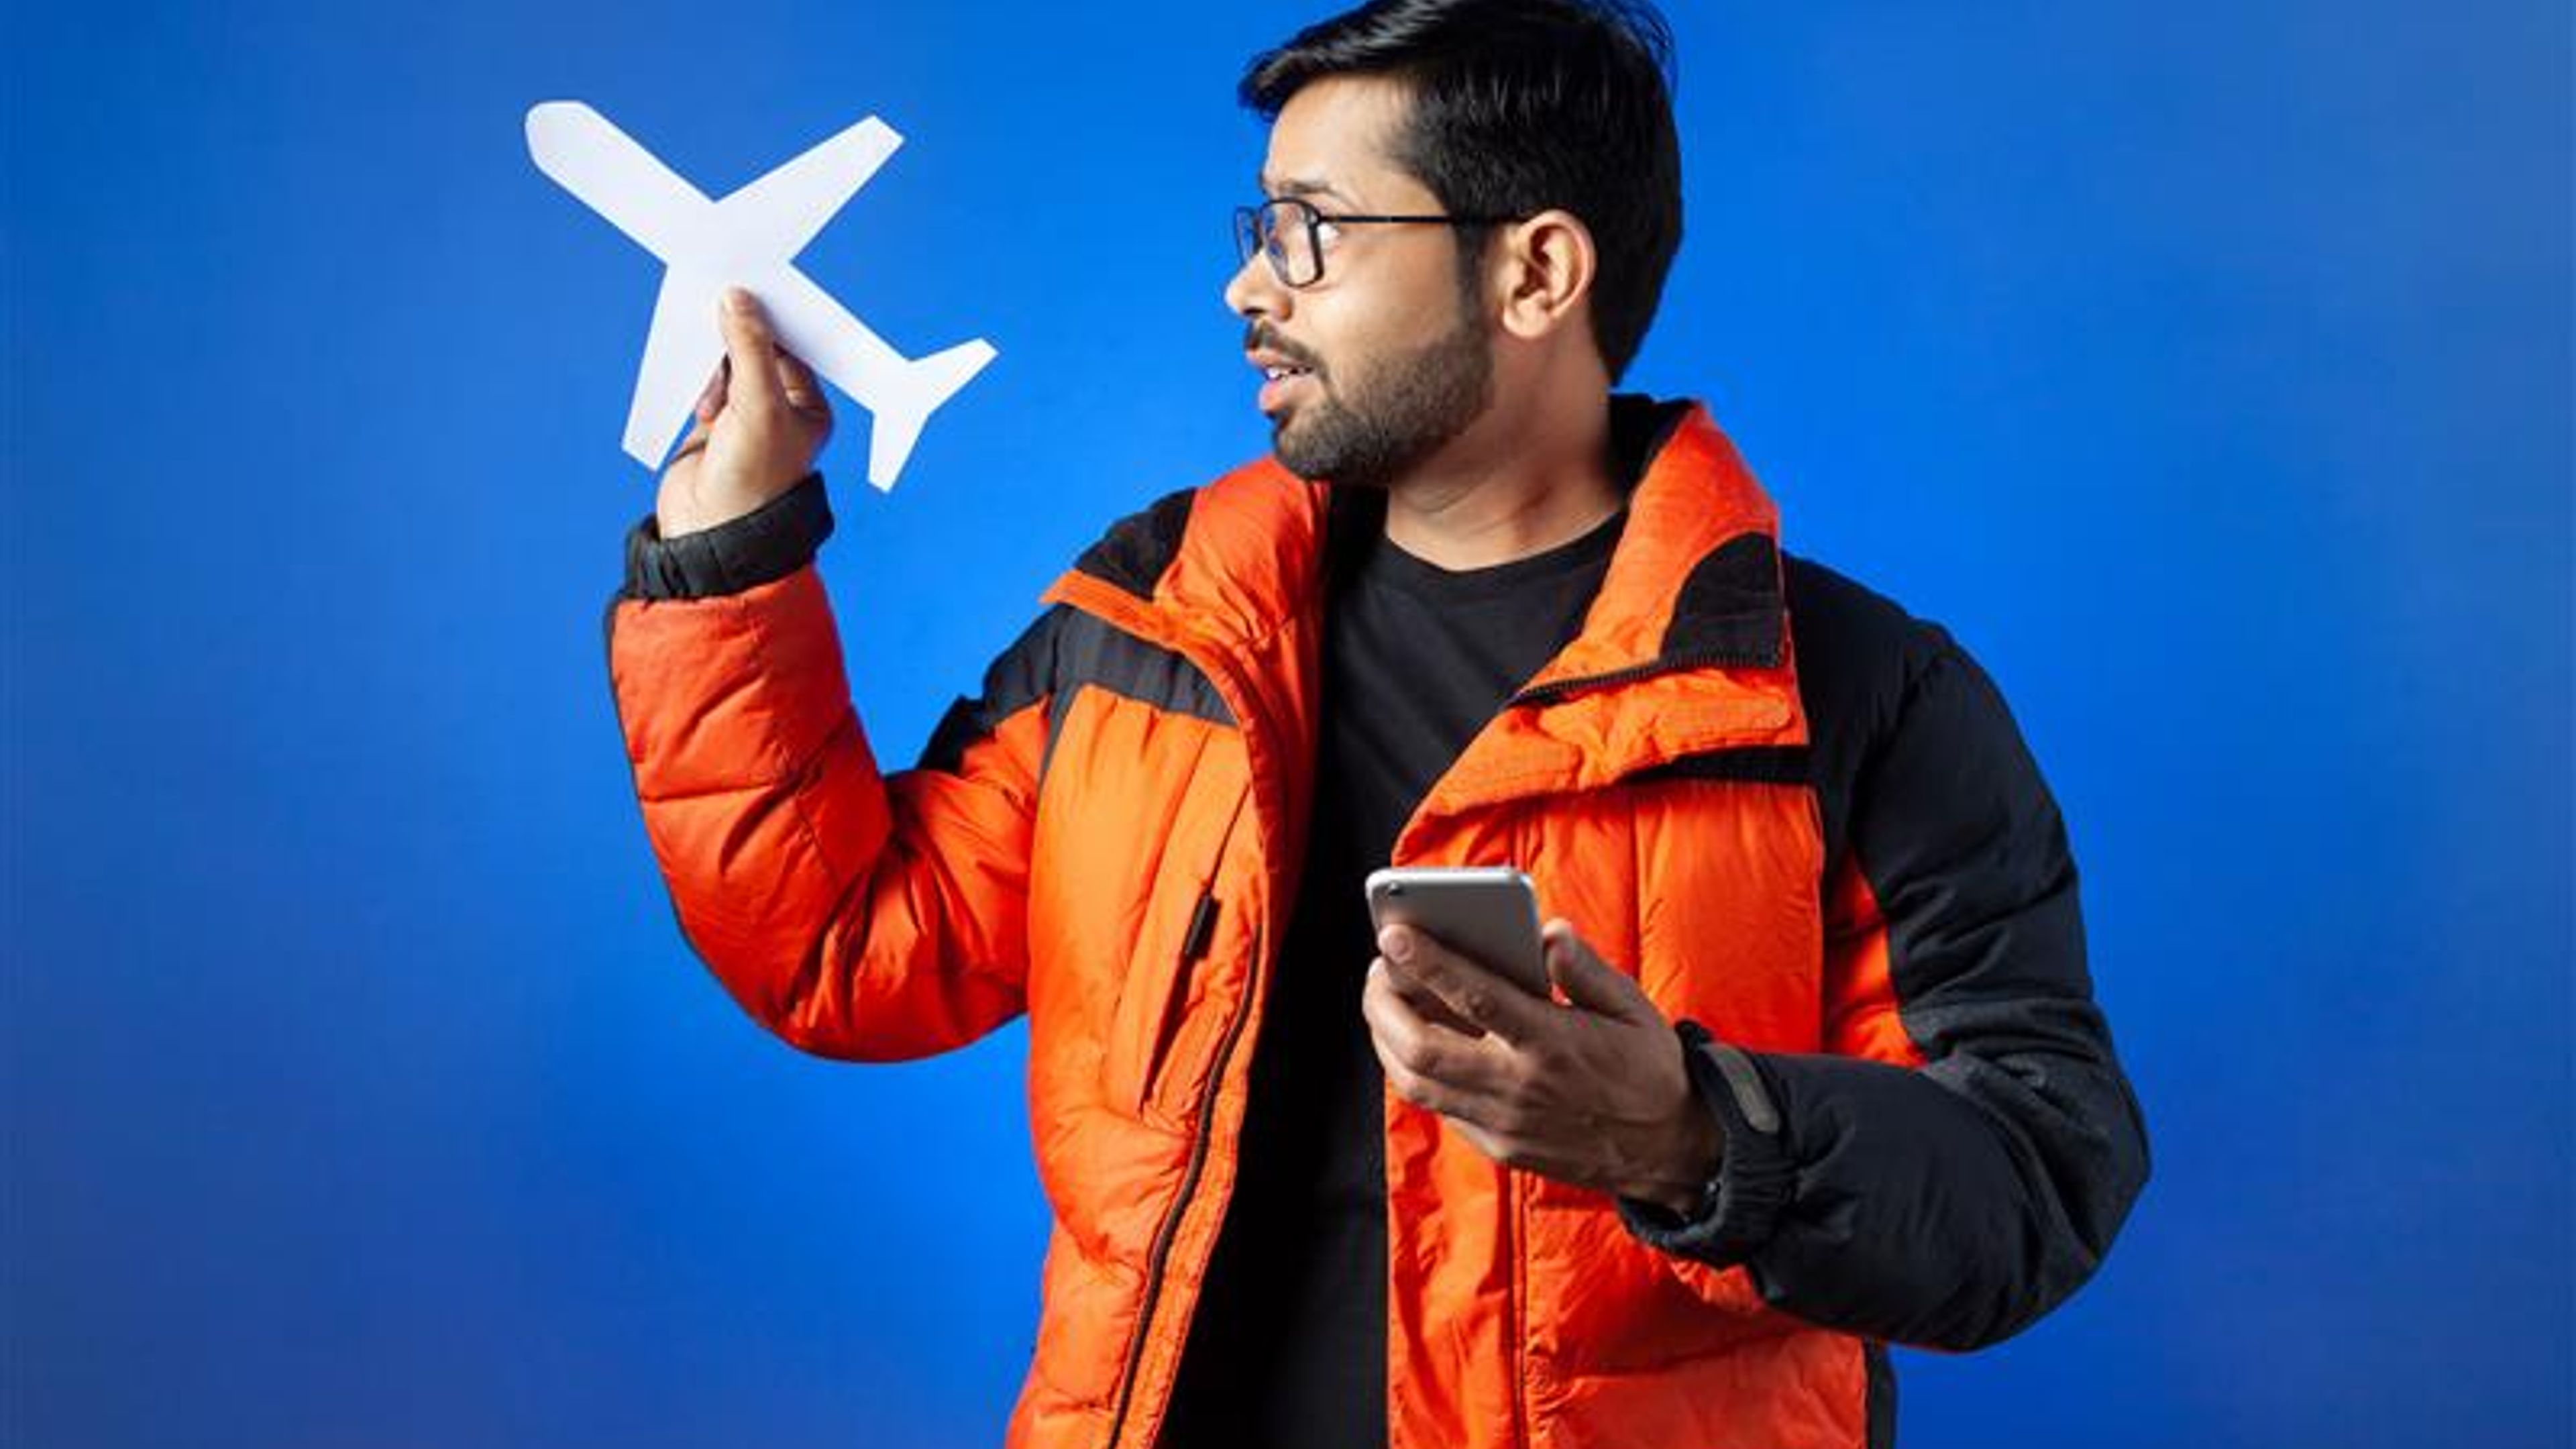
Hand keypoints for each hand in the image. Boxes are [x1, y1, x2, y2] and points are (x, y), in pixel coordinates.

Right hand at [654, 287, 832, 538]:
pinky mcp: (711, 423)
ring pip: (726, 364)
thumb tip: (736, 299)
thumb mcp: (758, 405)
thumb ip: (748, 349)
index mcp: (808, 407)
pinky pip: (702, 383)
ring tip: (711, 389)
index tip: (745, 291)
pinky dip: (696, 377)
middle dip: (736, 337)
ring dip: (713, 363)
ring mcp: (744, 415)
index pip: (791, 348)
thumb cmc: (751, 479)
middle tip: (715, 315)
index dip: (768, 320)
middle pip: (756, 351)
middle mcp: (779, 409)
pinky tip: (694, 389)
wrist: (709, 531)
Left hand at [1362, 918, 1722, 1213]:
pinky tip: (1414, 1043)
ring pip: (1417, 1083)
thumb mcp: (1633, 1009)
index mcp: (1552, 1043)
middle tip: (1379, 971)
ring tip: (1385, 1003)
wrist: (1672, 1151)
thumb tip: (1546, 932)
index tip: (1394, 934)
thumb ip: (1585, 969)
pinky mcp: (1499, 1146)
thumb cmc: (1650, 1070)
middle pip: (1422, 1048)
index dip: (1427, 962)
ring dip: (1387, 1040)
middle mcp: (1519, 1086)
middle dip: (1384, 1005)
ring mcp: (1504, 1122)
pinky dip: (1415, 1072)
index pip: (1474, 996)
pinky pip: (1440, 1107)